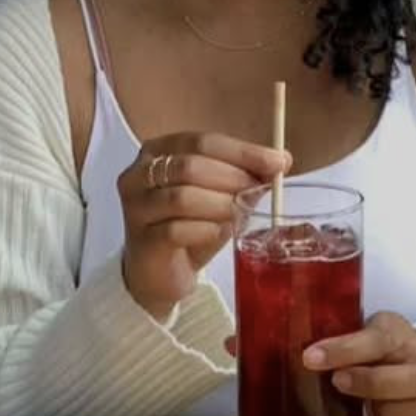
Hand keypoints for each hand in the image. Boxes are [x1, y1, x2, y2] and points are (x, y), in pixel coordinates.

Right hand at [118, 133, 289, 319]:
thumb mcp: (219, 195)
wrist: (160, 274)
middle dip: (233, 177)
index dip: (243, 151)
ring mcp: (136, 208)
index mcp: (158, 151)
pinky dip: (206, 230)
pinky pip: (176, 230)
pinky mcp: (141, 241)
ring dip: (221, 204)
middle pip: (190, 165)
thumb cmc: (190, 227)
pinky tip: (221, 233)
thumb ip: (243, 176)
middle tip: (260, 189)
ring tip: (241, 213)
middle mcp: (139, 174)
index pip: (203, 140)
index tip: (278, 161)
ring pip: (182, 197)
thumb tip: (280, 161)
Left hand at [225, 312, 415, 415]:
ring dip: (384, 412)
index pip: (377, 337)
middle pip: (409, 376)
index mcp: (394, 331)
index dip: (345, 348)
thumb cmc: (372, 346)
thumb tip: (234, 342)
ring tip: (356, 409)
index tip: (309, 357)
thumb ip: (301, 334)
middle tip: (335, 384)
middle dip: (370, 381)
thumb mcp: (348, 328)